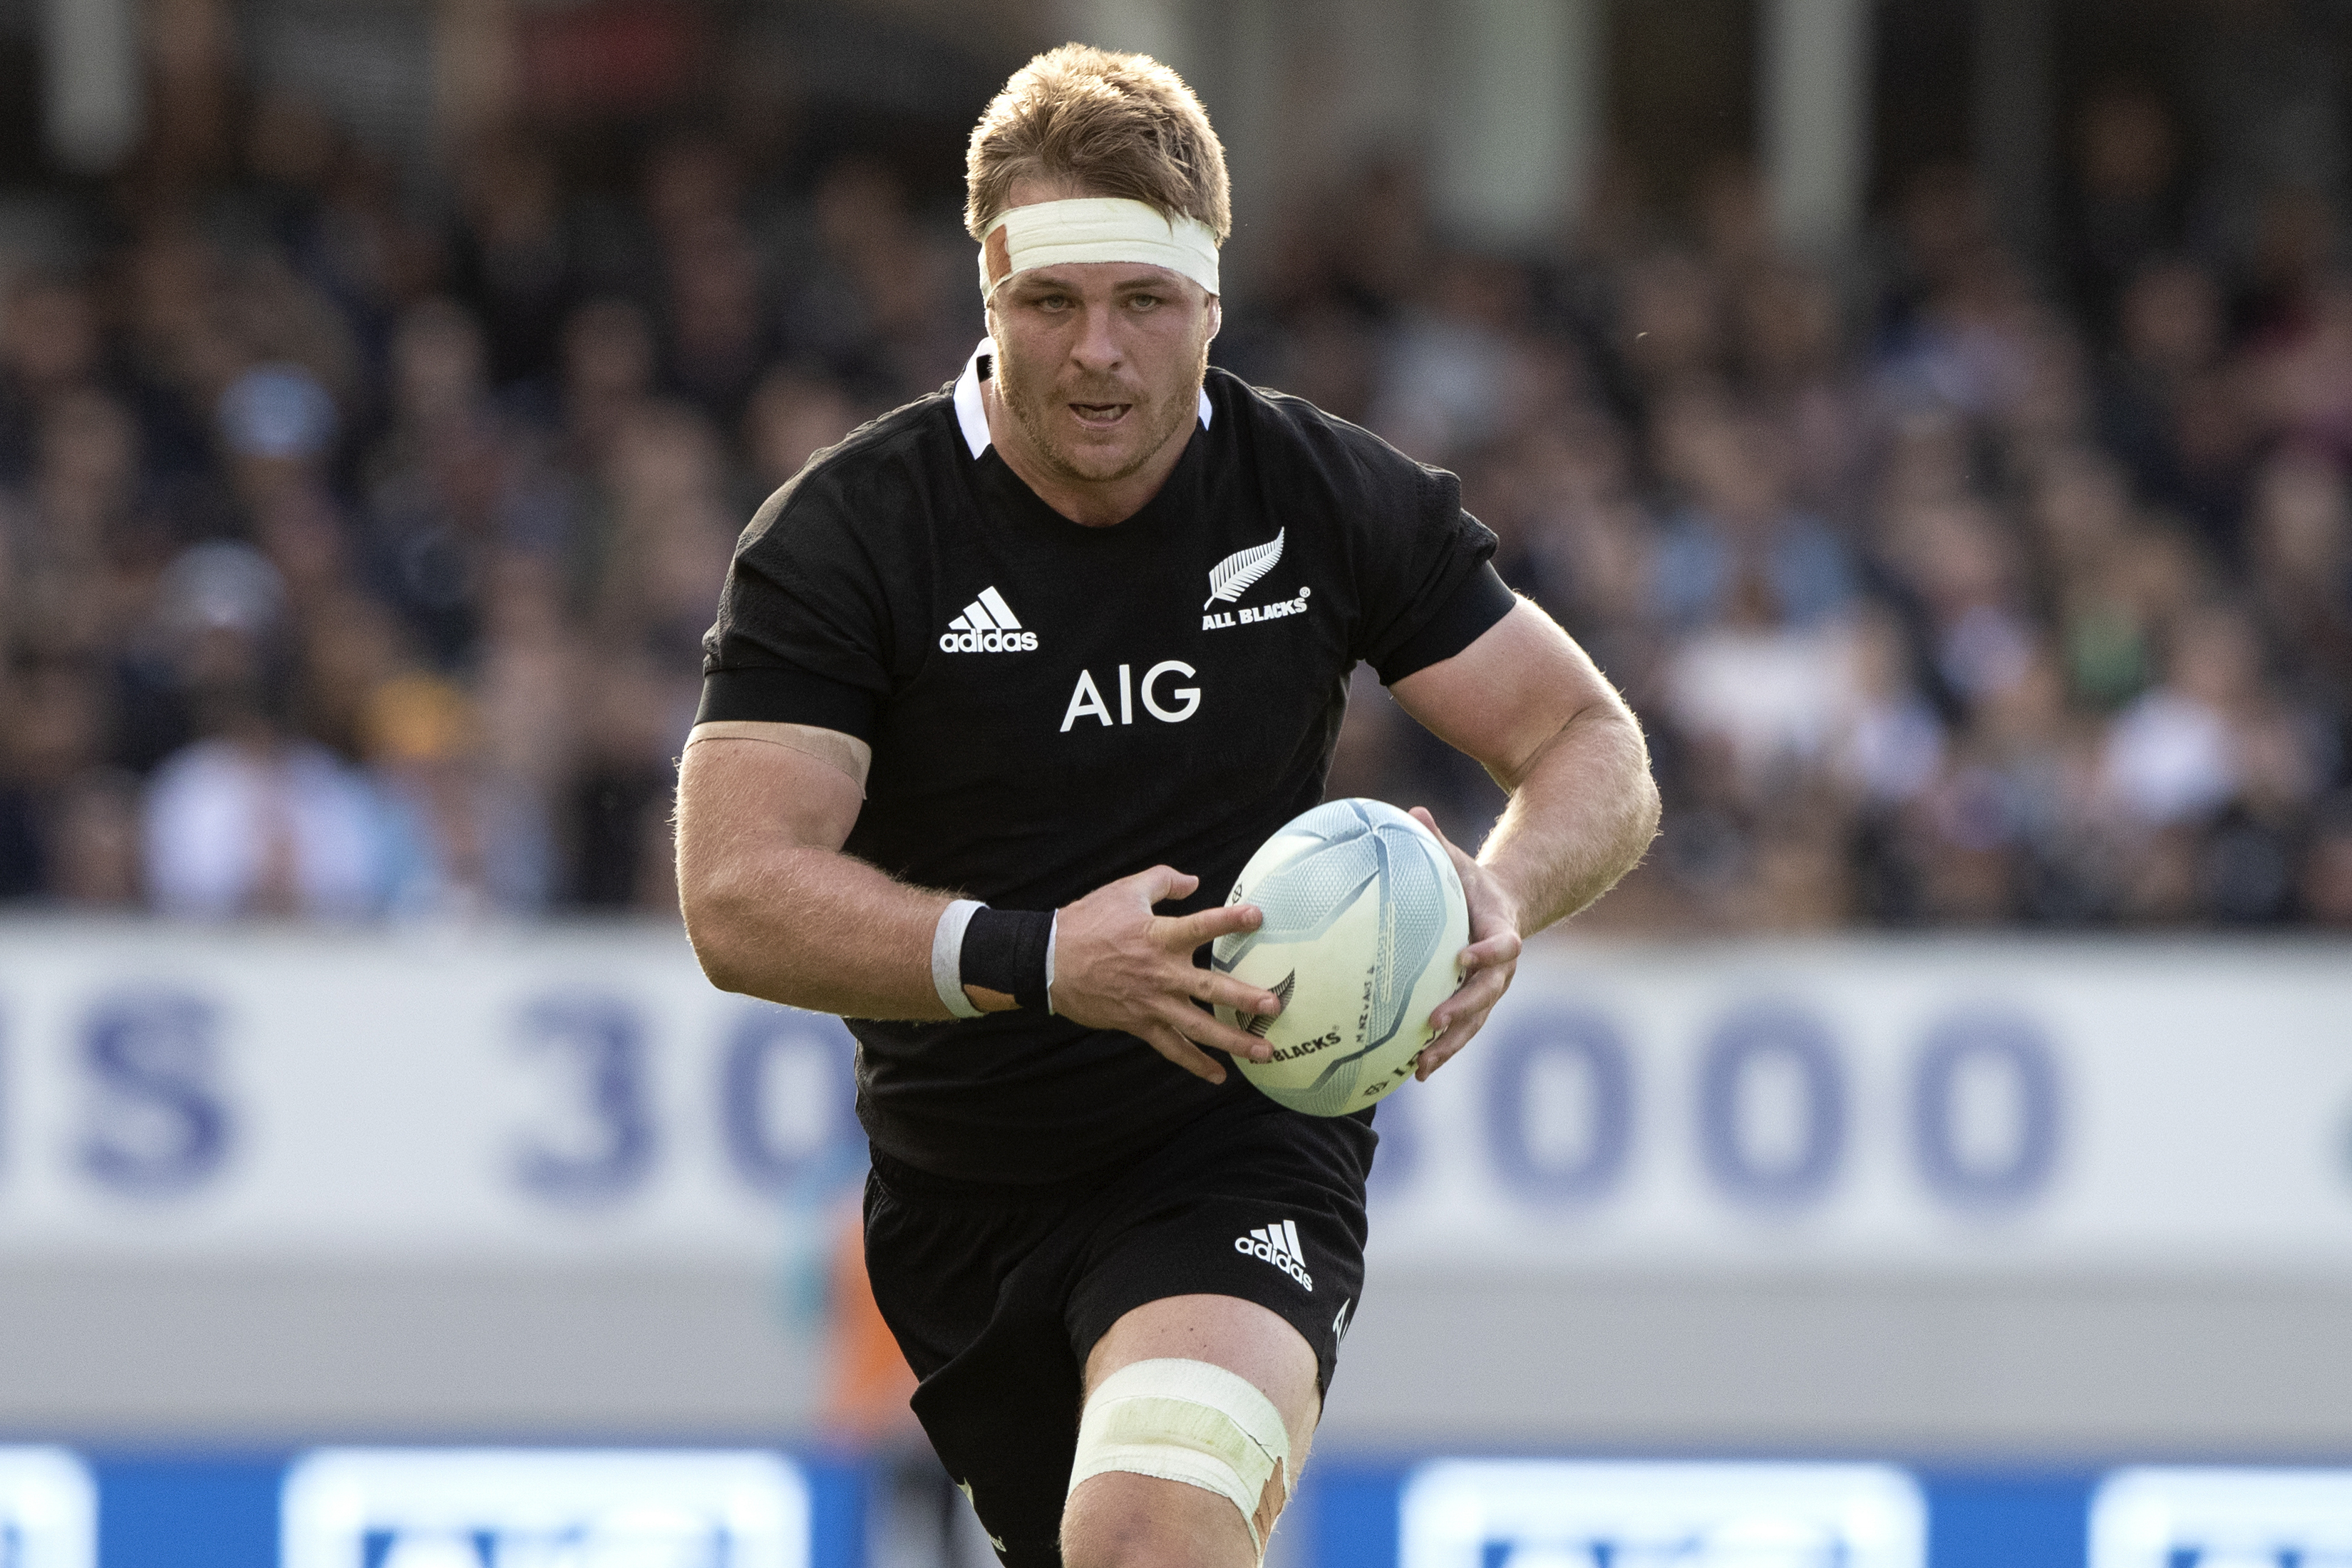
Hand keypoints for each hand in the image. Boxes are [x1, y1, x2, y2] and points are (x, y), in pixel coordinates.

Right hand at [1050, 865, 1289, 1083]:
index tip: (1258, 917)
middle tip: (1274, 1006)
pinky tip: (1219, 1075)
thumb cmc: (1087, 922)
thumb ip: (1164, 881)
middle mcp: (1161, 973)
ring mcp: (1152, 1003)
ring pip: (1198, 1027)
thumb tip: (1194, 881)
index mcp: (1159, 935)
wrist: (1049, 961)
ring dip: (1232, 1041)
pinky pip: (1172, 1047)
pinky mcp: (1139, 1023)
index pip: (1202, 926)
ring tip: (1263, 1051)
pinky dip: (1195, 1063)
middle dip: (1244, 998)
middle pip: (1210, 988)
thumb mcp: (1125, 890)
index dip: (1230, 921)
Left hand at [1410, 807, 1521, 1079]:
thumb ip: (1438, 840)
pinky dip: (1441, 1050)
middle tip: (1435, 1022)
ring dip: (1452, 1044)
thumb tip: (1413, 811)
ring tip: (1422, 1065)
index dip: (1489, 952)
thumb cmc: (1471, 880)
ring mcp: (1490, 989)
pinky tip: (1411, 1072)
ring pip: (1476, 1022)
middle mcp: (1501, 967)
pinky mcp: (1475, 1004)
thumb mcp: (1458, 859)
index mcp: (1502, 929)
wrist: (1503, 906)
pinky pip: (1462, 1031)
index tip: (1465, 957)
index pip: (1505, 944)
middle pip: (1489, 993)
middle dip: (1464, 1010)